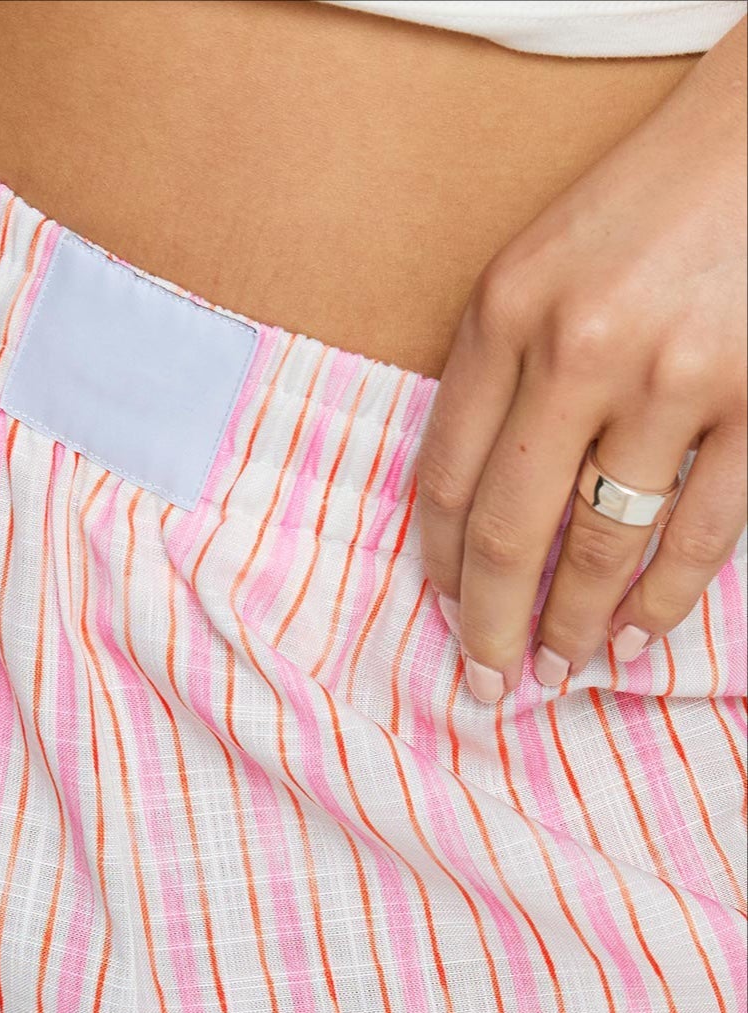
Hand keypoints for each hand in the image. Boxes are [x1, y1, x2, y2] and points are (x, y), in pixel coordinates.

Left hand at [414, 15, 747, 703]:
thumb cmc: (647, 204)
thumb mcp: (537, 265)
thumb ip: (494, 372)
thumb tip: (464, 511)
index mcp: (506, 313)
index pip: (446, 477)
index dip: (438, 565)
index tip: (442, 613)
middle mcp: (579, 351)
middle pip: (509, 532)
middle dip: (490, 626)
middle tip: (486, 684)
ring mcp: (674, 380)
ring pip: (601, 546)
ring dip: (572, 625)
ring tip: (558, 669)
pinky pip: (698, 535)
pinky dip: (662, 601)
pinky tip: (635, 638)